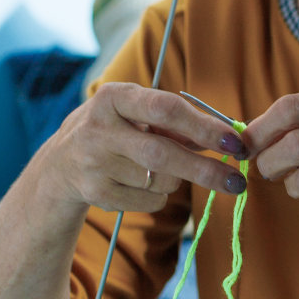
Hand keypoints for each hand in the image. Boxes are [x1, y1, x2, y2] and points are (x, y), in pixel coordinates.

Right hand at [38, 83, 248, 213]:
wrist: (61, 164)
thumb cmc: (118, 131)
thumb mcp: (139, 115)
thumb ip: (181, 124)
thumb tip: (231, 140)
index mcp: (114, 97)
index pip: (166, 109)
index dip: (204, 127)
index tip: (235, 143)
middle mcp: (98, 128)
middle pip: (163, 154)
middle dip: (205, 170)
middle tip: (237, 182)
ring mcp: (92, 162)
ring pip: (161, 180)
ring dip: (178, 179)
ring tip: (163, 168)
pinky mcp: (95, 193)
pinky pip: (151, 201)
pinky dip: (161, 196)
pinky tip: (143, 183)